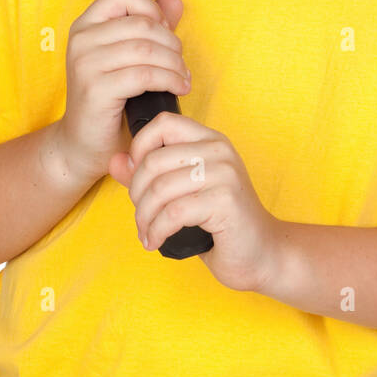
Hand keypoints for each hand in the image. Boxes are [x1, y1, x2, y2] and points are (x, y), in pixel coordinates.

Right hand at [57, 0, 189, 188]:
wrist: (83, 144)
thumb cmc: (109, 101)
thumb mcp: (130, 59)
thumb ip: (151, 28)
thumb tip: (174, 1)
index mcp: (85, 26)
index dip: (151, 9)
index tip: (166, 32)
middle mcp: (81, 40)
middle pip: (141, 24)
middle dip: (171, 43)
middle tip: (181, 63)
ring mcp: (85, 64)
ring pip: (146, 49)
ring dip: (175, 64)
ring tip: (183, 77)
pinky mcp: (96, 89)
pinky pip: (144, 75)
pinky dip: (169, 80)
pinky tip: (179, 88)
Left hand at [109, 113, 279, 292]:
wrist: (262, 253)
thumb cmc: (221, 224)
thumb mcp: (182, 193)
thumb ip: (148, 176)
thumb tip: (114, 161)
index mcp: (210, 140)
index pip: (163, 123)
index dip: (138, 147)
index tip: (135, 177)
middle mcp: (219, 150)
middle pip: (154, 160)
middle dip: (136, 194)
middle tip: (140, 217)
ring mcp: (224, 173)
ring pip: (160, 189)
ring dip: (144, 217)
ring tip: (146, 233)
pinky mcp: (225, 200)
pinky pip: (173, 213)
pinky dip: (157, 230)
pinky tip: (155, 241)